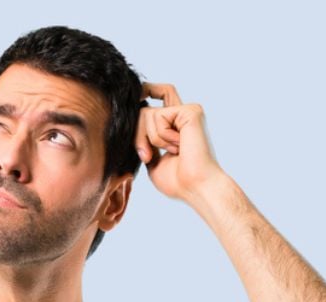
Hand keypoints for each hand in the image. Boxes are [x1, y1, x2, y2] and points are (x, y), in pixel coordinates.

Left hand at [135, 83, 228, 202]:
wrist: (194, 187)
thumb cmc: (178, 181)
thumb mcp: (153, 160)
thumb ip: (144, 142)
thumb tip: (131, 127)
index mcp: (176, 125)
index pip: (160, 94)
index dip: (145, 91)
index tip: (133, 99)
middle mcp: (183, 115)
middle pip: (145, 108)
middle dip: (138, 135)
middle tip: (146, 156)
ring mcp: (188, 111)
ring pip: (147, 113)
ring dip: (151, 139)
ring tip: (172, 151)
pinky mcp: (190, 111)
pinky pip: (158, 115)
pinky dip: (161, 136)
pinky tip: (179, 146)